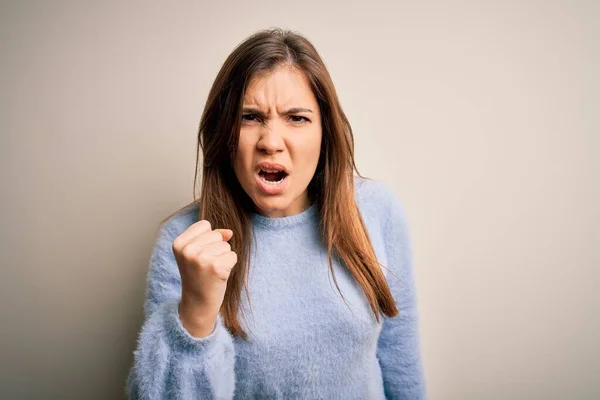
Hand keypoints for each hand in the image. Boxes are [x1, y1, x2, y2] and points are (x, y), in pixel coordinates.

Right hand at [172, 220, 236, 336]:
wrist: (198, 303)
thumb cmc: (199, 276)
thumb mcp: (197, 253)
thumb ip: (211, 236)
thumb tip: (229, 232)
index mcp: (179, 243)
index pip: (204, 225)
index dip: (207, 239)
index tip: (199, 256)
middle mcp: (187, 250)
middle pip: (217, 235)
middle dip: (216, 249)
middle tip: (206, 267)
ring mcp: (201, 258)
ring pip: (226, 245)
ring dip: (223, 258)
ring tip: (211, 271)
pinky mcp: (215, 267)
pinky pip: (233, 256)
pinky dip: (230, 266)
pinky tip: (219, 276)